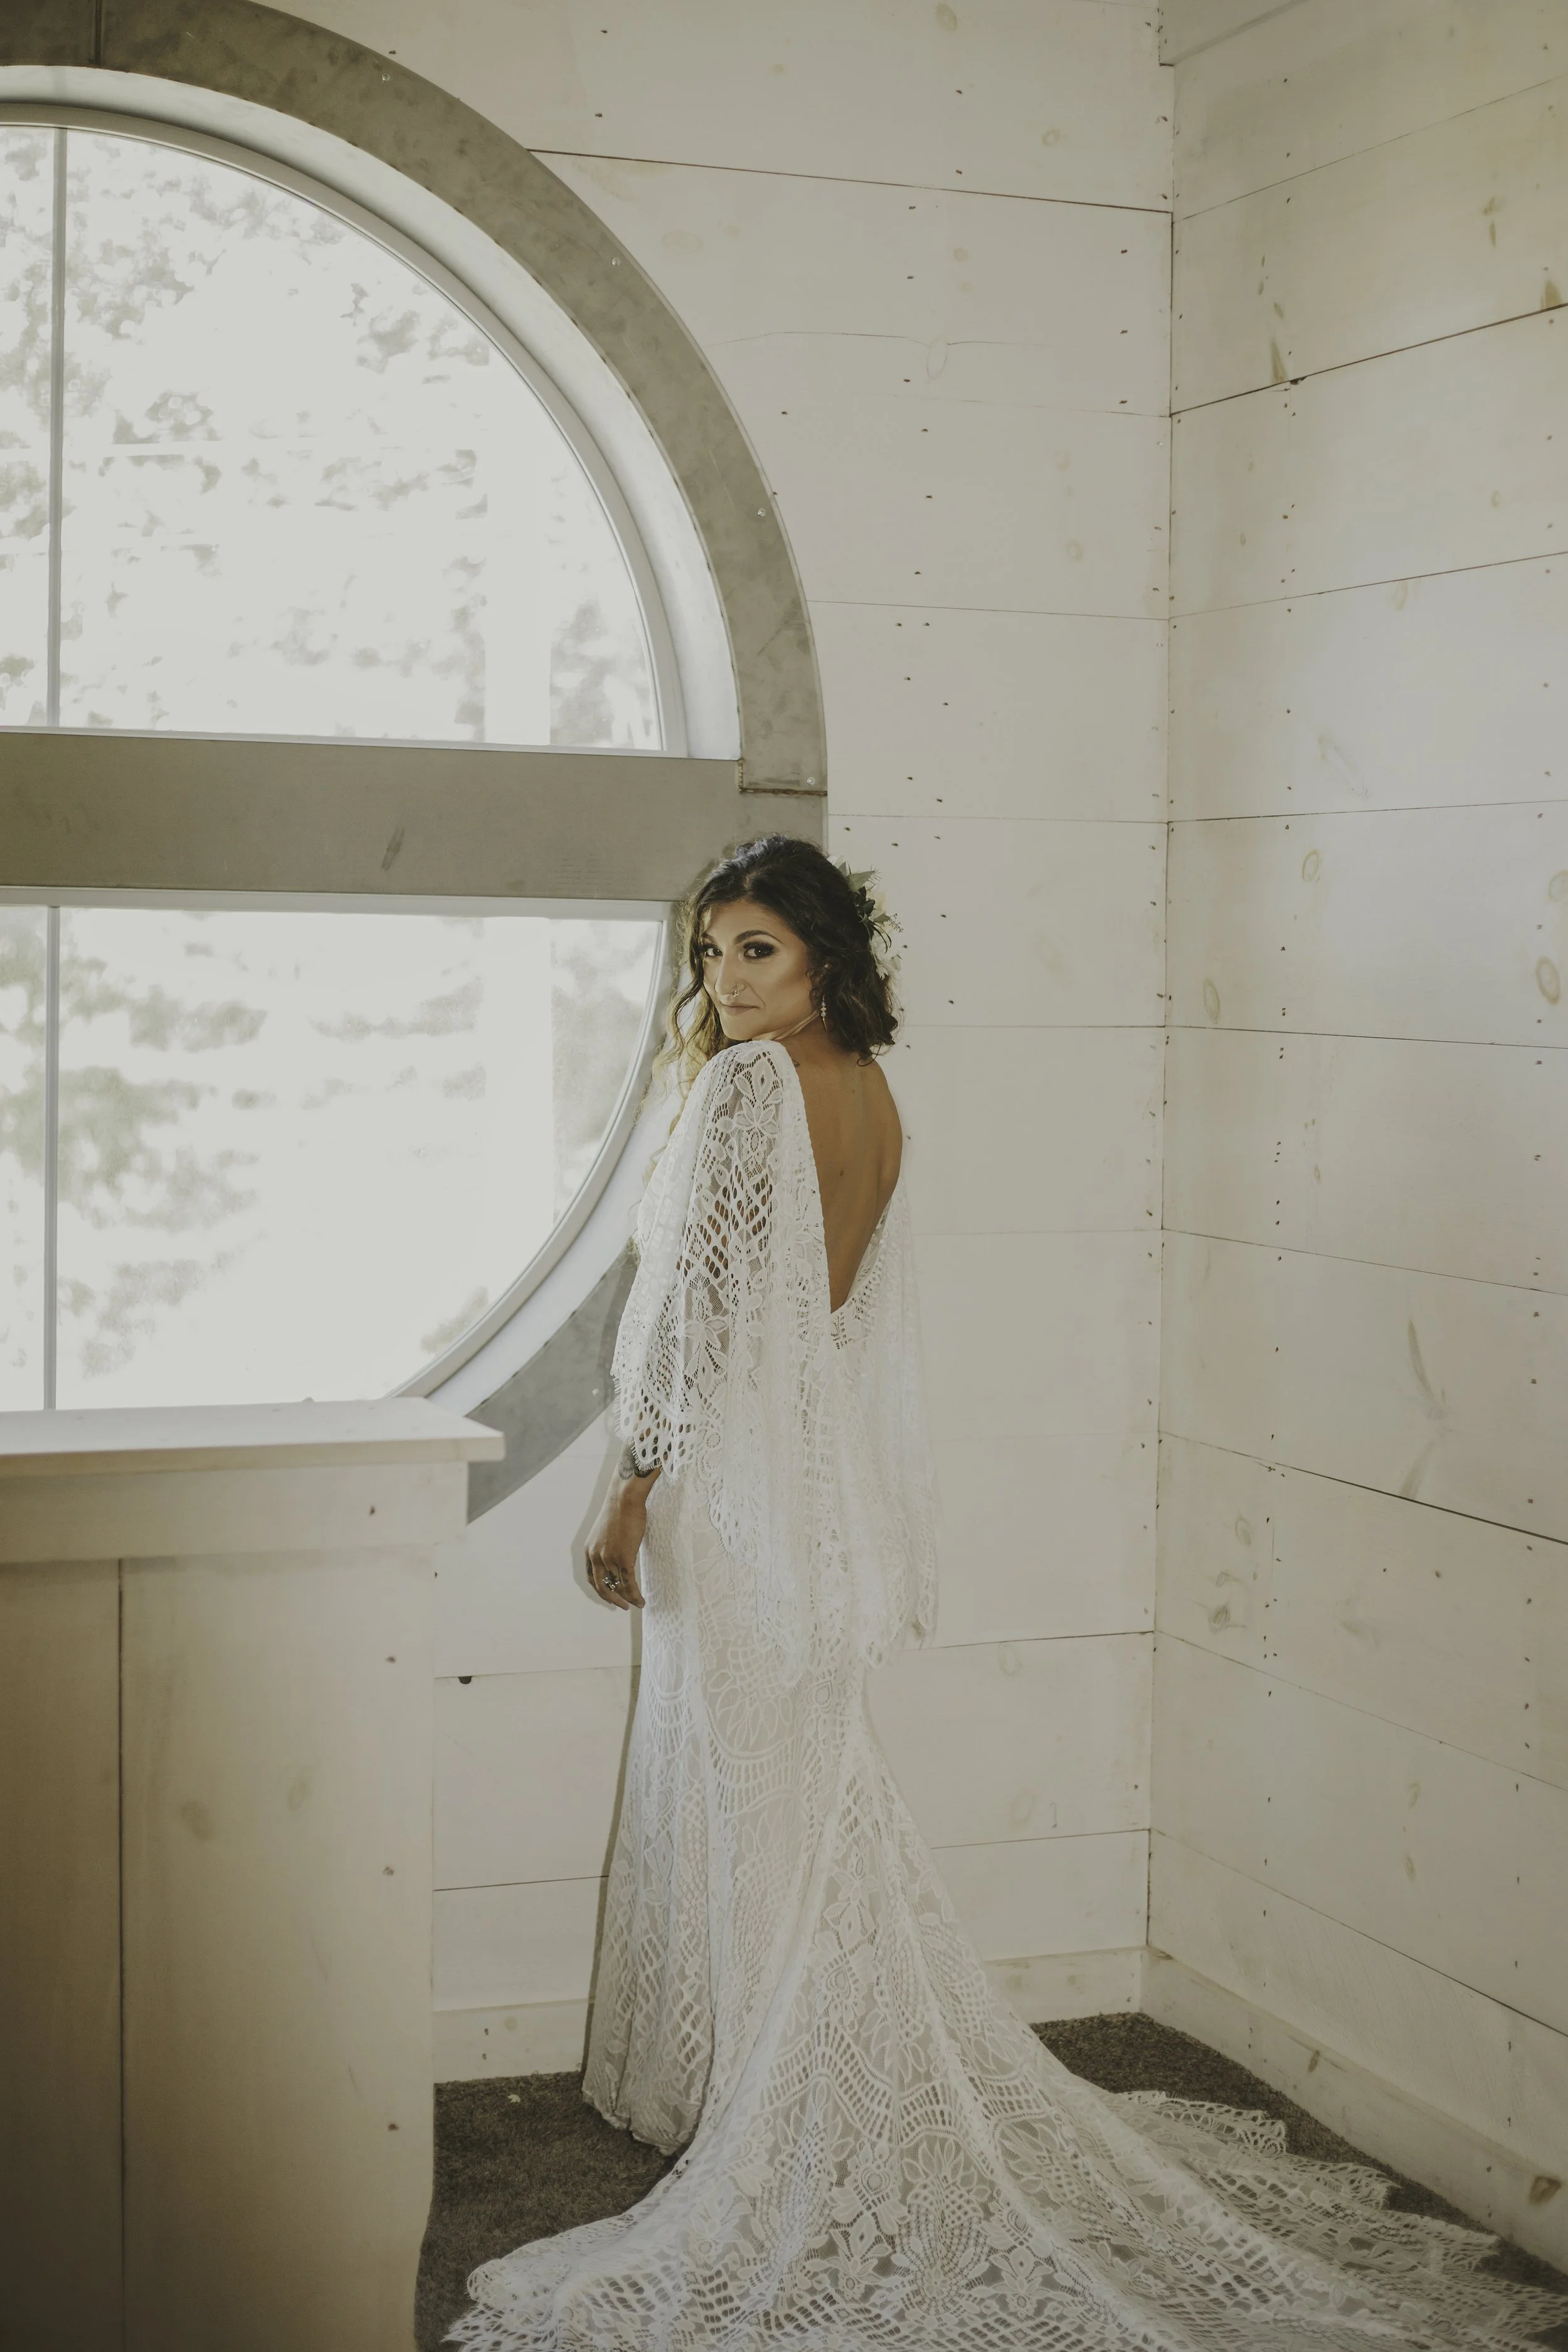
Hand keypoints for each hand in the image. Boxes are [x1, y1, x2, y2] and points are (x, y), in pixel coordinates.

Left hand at [585, 1474, 652, 1609]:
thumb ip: (607, 1547)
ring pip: (617, 1586)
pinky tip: (640, 1600)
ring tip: (635, 1604)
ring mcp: (609, 1558)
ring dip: (627, 1599)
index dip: (601, 1590)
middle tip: (622, 1606)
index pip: (592, 1578)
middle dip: (612, 1599)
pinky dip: (634, 1594)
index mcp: (589, 1551)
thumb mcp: (605, 1532)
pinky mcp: (623, 1557)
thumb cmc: (619, 1511)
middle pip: (602, 1587)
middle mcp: (596, 1556)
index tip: (609, 1596)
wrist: (624, 1499)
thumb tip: (617, 1555)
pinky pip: (629, 1582)